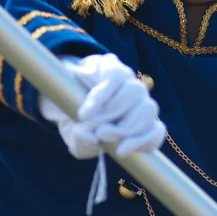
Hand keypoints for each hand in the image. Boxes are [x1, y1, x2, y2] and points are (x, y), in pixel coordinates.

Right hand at [38, 53, 164, 158]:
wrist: (60, 93)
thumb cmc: (78, 122)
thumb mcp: (78, 140)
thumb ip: (85, 145)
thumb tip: (94, 140)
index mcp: (138, 122)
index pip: (156, 131)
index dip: (145, 141)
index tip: (121, 151)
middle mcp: (138, 99)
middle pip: (149, 110)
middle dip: (126, 128)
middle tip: (102, 135)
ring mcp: (127, 79)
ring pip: (135, 92)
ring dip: (113, 111)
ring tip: (90, 121)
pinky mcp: (112, 64)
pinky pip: (116, 77)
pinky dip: (101, 96)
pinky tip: (87, 109)